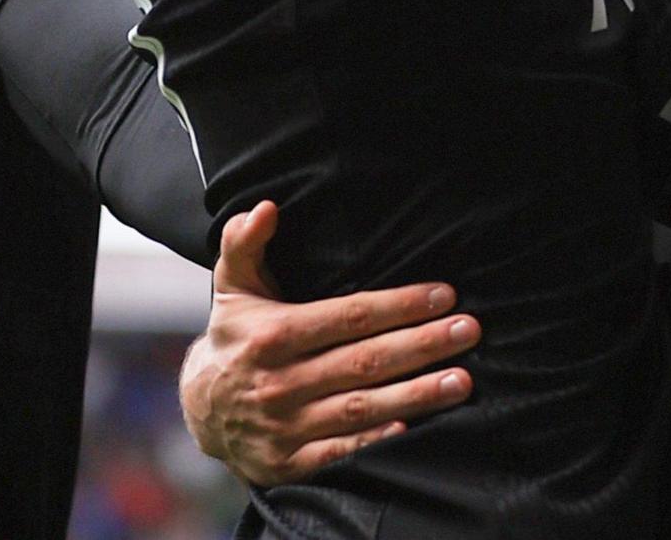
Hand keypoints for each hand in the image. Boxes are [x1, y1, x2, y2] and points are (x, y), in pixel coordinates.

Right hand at [178, 202, 479, 489]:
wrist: (202, 411)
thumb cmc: (234, 338)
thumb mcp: (233, 286)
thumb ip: (244, 242)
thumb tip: (266, 207)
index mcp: (272, 334)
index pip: (348, 316)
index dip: (398, 305)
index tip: (443, 294)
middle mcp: (280, 381)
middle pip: (364, 361)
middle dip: (422, 344)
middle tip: (469, 331)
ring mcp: (286, 426)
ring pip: (362, 408)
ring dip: (417, 394)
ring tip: (462, 381)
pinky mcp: (290, 463)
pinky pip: (342, 453)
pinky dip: (377, 442)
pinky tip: (415, 428)